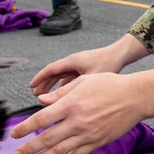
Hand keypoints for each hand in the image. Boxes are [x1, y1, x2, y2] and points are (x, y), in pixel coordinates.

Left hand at [11, 71, 153, 153]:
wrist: (136, 97)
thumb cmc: (111, 85)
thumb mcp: (84, 82)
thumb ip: (61, 93)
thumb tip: (42, 101)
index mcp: (70, 104)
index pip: (40, 119)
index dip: (24, 128)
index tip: (14, 134)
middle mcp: (76, 121)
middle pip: (46, 139)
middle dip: (29, 148)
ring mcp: (87, 134)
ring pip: (59, 151)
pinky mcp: (98, 141)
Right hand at [28, 34, 149, 95]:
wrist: (122, 54)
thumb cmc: (109, 63)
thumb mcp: (91, 78)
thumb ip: (74, 88)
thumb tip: (57, 99)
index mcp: (72, 61)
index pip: (50, 69)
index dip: (39, 78)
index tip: (31, 86)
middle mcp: (74, 61)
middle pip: (54, 73)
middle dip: (45, 84)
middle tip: (36, 95)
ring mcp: (80, 64)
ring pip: (63, 75)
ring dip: (54, 85)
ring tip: (47, 97)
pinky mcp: (86, 68)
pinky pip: (71, 77)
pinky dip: (66, 85)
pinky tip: (65, 96)